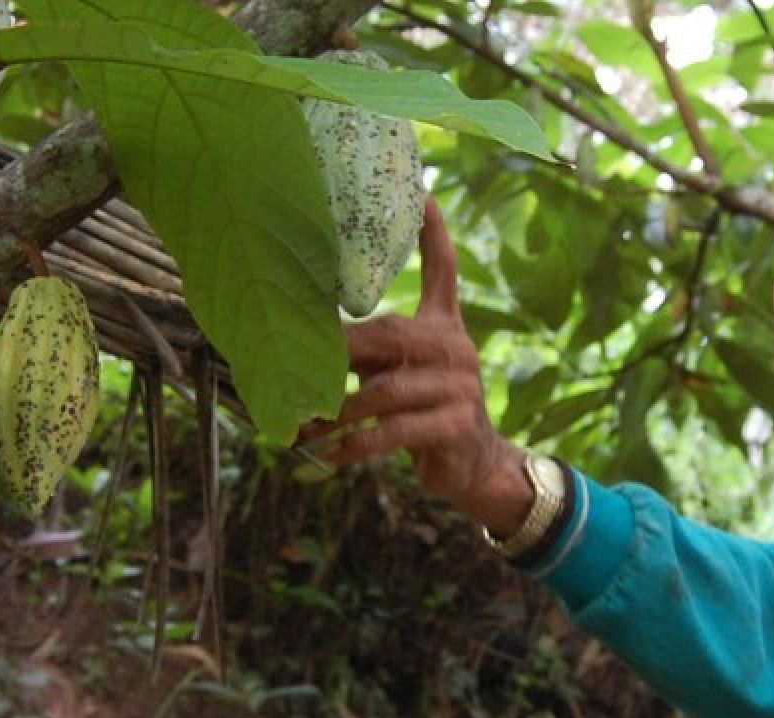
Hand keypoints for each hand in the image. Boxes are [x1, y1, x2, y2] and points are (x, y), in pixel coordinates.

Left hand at [301, 199, 531, 533]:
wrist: (474, 467)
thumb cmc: (424, 414)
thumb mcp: (401, 375)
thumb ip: (373, 353)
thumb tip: (303, 340)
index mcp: (444, 328)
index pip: (443, 272)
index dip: (433, 233)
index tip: (424, 194)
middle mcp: (457, 348)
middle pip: (391, 334)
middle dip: (341, 355)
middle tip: (298, 370)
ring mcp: (462, 387)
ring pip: (386, 389)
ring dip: (339, 411)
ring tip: (305, 426)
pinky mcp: (457, 425)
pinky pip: (394, 430)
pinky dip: (356, 445)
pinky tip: (331, 456)